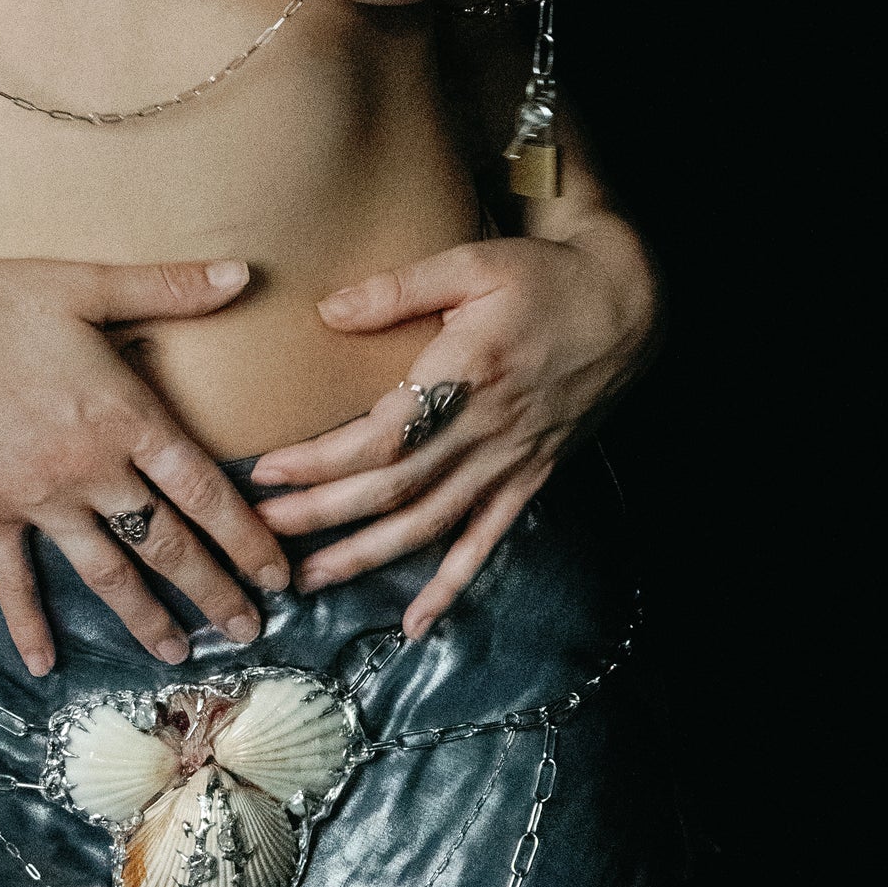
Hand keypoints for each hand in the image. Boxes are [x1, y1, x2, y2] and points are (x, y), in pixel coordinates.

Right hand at [0, 256, 289, 678]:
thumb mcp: (86, 284)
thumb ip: (167, 288)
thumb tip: (242, 274)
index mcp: (125, 416)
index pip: (204, 490)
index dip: (246, 536)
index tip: (280, 575)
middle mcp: (91, 470)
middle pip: (166, 543)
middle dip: (212, 591)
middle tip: (248, 631)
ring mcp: (38, 499)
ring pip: (105, 571)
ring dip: (144, 618)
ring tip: (177, 654)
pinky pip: (13, 579)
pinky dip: (28, 624)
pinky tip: (44, 666)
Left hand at [249, 217, 658, 638]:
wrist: (625, 306)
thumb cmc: (544, 278)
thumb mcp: (471, 264)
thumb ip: (398, 289)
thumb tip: (329, 312)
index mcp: (466, 376)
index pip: (382, 436)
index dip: (323, 461)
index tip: (268, 472)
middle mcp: (486, 431)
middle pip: (394, 489)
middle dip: (323, 516)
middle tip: (261, 535)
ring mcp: (509, 462)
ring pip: (429, 525)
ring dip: (366, 557)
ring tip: (309, 578)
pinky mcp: (530, 479)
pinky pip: (486, 542)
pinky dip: (452, 586)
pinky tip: (416, 621)